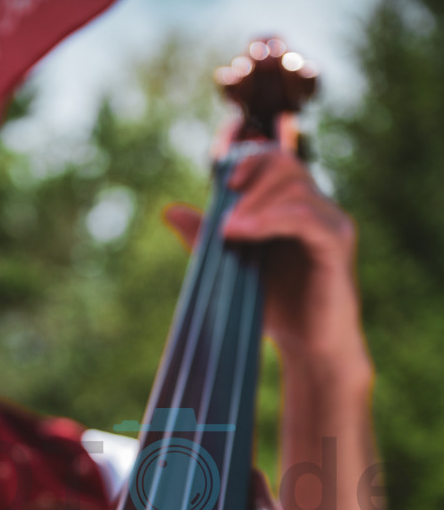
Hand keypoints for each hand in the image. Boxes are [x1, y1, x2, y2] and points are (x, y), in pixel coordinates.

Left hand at [224, 150, 361, 362]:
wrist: (311, 349)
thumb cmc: (277, 309)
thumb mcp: (233, 269)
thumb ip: (207, 239)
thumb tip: (171, 210)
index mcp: (294, 207)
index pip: (276, 161)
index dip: (249, 161)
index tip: (222, 182)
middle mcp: (317, 208)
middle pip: (285, 165)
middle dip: (250, 182)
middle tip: (223, 220)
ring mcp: (331, 222)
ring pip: (295, 188)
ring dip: (255, 204)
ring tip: (228, 231)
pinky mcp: (337, 243)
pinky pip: (307, 216)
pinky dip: (272, 219)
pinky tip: (244, 233)